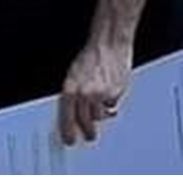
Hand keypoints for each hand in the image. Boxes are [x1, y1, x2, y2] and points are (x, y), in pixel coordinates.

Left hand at [58, 27, 134, 147]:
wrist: (109, 42)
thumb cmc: (91, 55)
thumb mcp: (73, 75)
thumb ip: (73, 96)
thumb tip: (74, 112)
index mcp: (70, 90)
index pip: (66, 119)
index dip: (68, 132)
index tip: (70, 139)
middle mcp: (84, 94)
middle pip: (85, 122)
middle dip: (88, 131)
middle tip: (89, 135)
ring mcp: (101, 94)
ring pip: (100, 116)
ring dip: (100, 114)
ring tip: (101, 106)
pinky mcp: (115, 92)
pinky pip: (112, 105)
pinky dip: (111, 102)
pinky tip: (110, 91)